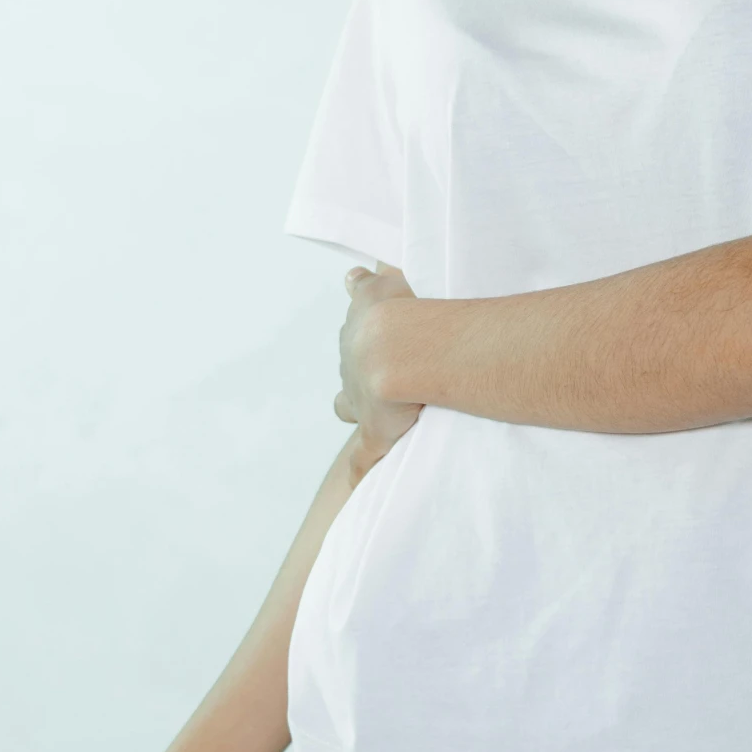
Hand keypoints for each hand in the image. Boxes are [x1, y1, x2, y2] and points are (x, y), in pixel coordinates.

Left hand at [335, 262, 422, 483]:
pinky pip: (363, 458)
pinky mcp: (373, 433)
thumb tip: (355, 271)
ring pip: (348, 406)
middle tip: (383, 372)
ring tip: (377, 415)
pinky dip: (361, 470)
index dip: (361, 335)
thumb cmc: (402, 306)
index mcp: (360, 330)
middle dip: (362, 370)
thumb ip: (375, 277)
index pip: (354, 331)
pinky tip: (358, 480)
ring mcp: (360, 400)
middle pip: (348, 370)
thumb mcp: (388, 280)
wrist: (398, 347)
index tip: (368, 332)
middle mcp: (352, 364)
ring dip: (359, 408)